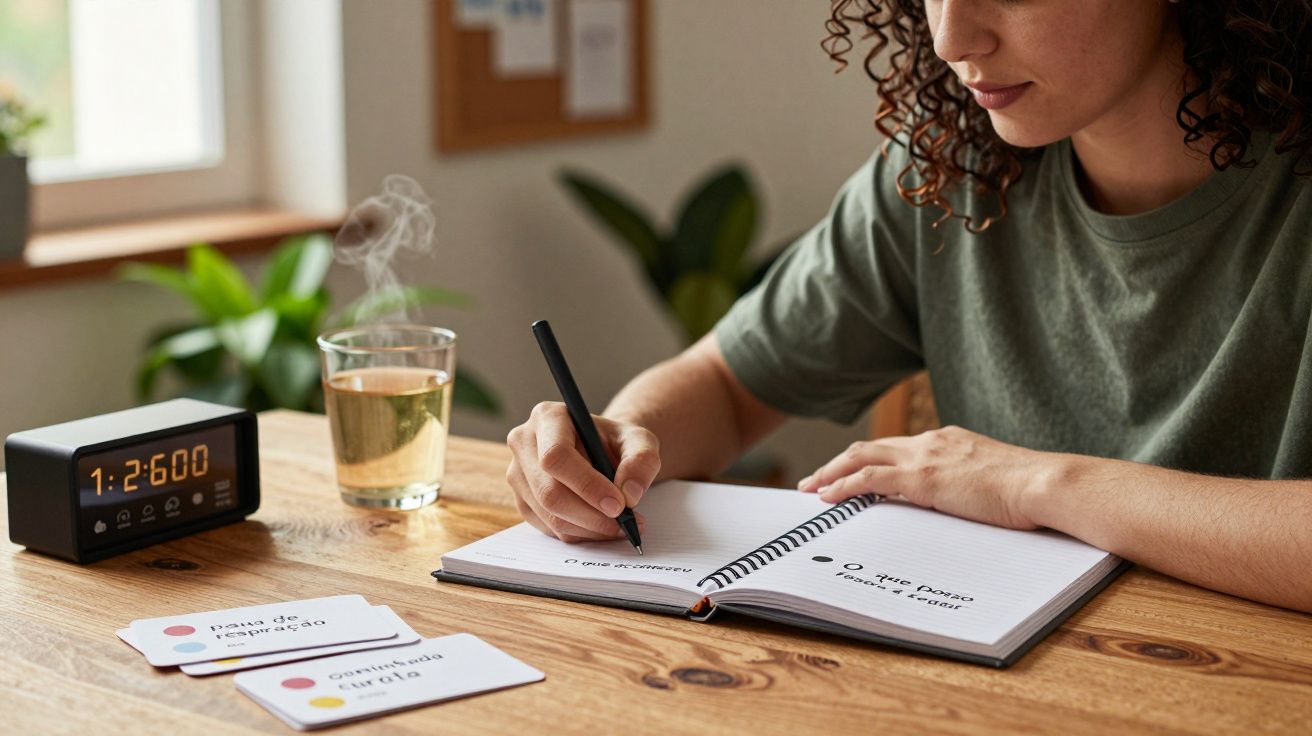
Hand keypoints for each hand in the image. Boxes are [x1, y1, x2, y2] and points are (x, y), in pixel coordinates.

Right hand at [505, 402, 659, 541]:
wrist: (600, 452)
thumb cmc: (615, 442)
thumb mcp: (639, 440)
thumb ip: (642, 460)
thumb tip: (629, 493)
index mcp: (547, 417)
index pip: (556, 456)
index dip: (587, 485)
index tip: (618, 504)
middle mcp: (524, 443)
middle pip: (549, 491)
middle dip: (591, 515)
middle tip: (624, 523)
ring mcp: (518, 474)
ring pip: (549, 515)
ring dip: (589, 529)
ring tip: (620, 526)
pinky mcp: (522, 501)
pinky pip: (549, 528)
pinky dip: (580, 534)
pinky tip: (601, 527)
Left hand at [797, 426, 1053, 529]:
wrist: (1043, 484)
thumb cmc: (1030, 490)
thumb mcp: (992, 480)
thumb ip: (970, 484)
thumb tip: (964, 502)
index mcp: (948, 441)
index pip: (899, 448)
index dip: (871, 460)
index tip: (854, 473)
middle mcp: (931, 442)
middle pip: (872, 446)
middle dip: (839, 462)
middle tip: (816, 479)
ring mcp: (925, 457)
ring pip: (861, 457)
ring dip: (831, 472)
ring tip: (811, 489)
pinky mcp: (922, 478)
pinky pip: (869, 479)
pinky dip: (843, 485)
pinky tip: (828, 496)